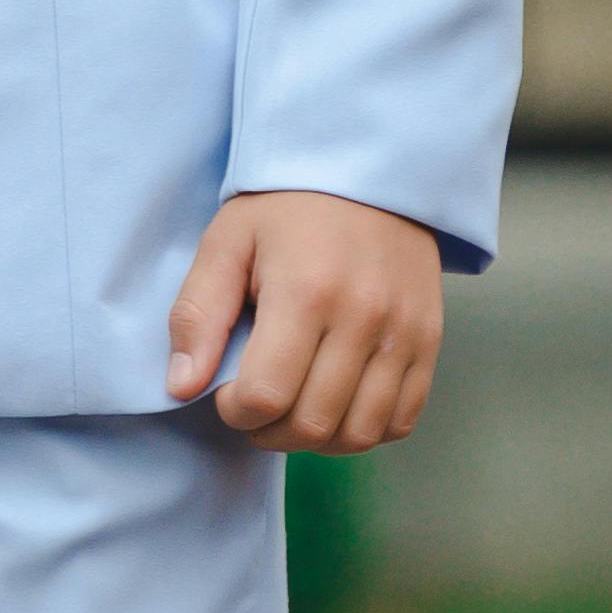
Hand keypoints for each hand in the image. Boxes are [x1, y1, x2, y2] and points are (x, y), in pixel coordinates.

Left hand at [167, 188, 443, 452]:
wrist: (369, 172)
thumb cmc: (286, 208)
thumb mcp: (227, 243)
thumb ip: (197, 315)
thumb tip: (182, 386)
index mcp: (305, 292)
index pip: (266, 395)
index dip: (234, 411)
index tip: (226, 392)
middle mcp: (363, 318)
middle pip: (312, 423)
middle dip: (269, 432)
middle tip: (253, 407)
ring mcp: (404, 333)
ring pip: (359, 432)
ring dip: (315, 440)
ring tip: (290, 412)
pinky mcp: (429, 341)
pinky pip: (401, 420)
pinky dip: (363, 430)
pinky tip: (334, 407)